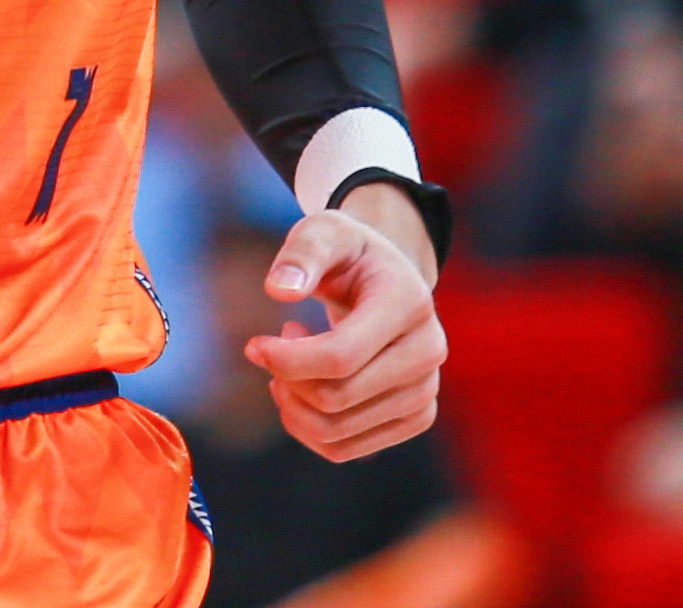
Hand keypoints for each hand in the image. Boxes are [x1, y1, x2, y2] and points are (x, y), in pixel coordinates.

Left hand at [243, 207, 446, 462]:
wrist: (388, 281)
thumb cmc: (349, 254)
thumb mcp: (324, 232)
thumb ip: (302, 253)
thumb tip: (279, 289)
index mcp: (408, 302)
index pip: (340, 357)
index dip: (286, 360)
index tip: (254, 345)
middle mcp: (428, 351)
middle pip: (336, 398)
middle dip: (286, 381)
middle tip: (270, 350)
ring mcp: (426, 390)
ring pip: (337, 432)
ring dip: (293, 405)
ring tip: (288, 367)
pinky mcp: (415, 418)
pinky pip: (345, 450)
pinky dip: (308, 428)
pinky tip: (305, 389)